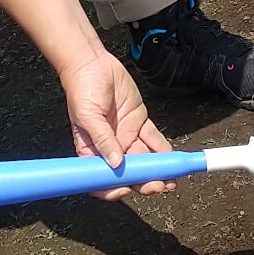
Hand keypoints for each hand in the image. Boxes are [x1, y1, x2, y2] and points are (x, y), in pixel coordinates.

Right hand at [58, 48, 173, 199]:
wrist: (94, 63)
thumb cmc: (81, 89)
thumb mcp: (87, 115)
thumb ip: (102, 139)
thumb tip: (115, 163)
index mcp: (91, 150)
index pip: (100, 178)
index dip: (111, 188)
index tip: (124, 190)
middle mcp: (110, 147)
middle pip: (128, 173)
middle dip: (143, 182)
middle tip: (156, 186)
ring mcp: (126, 136)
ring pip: (144, 159)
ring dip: (157, 171)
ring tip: (170, 179)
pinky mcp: (139, 123)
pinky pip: (154, 140)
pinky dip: (164, 151)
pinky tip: (171, 159)